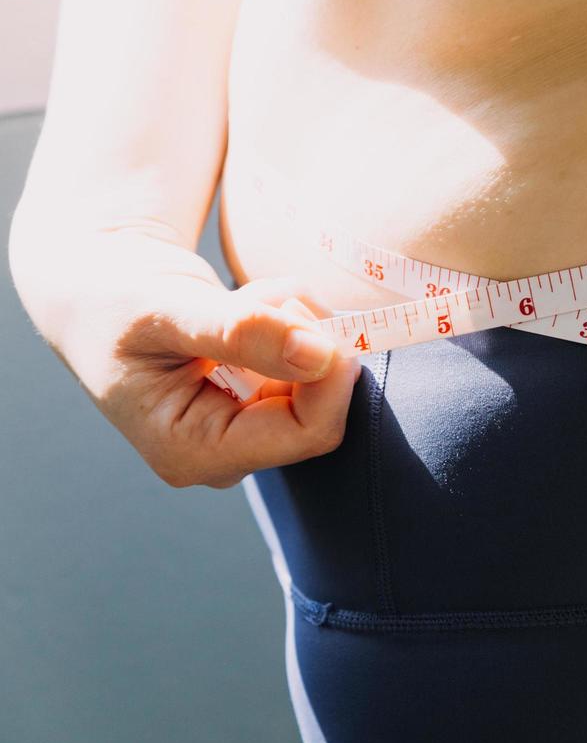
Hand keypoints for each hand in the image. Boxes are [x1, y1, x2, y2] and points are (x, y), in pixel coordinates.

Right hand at [48, 232, 359, 488]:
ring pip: (324, 376)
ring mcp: (251, 426)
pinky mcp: (267, 398)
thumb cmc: (111, 304)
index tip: (311, 315)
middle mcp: (230, 451)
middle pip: (321, 406)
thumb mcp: (163, 309)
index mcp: (195, 452)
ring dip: (300, 321)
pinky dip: (296, 320)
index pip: (305, 433)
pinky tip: (252, 305)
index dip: (329, 378)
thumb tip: (320, 356)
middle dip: (306, 341)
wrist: (100, 290)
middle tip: (261, 295)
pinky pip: (316, 359)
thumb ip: (239, 332)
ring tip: (245, 297)